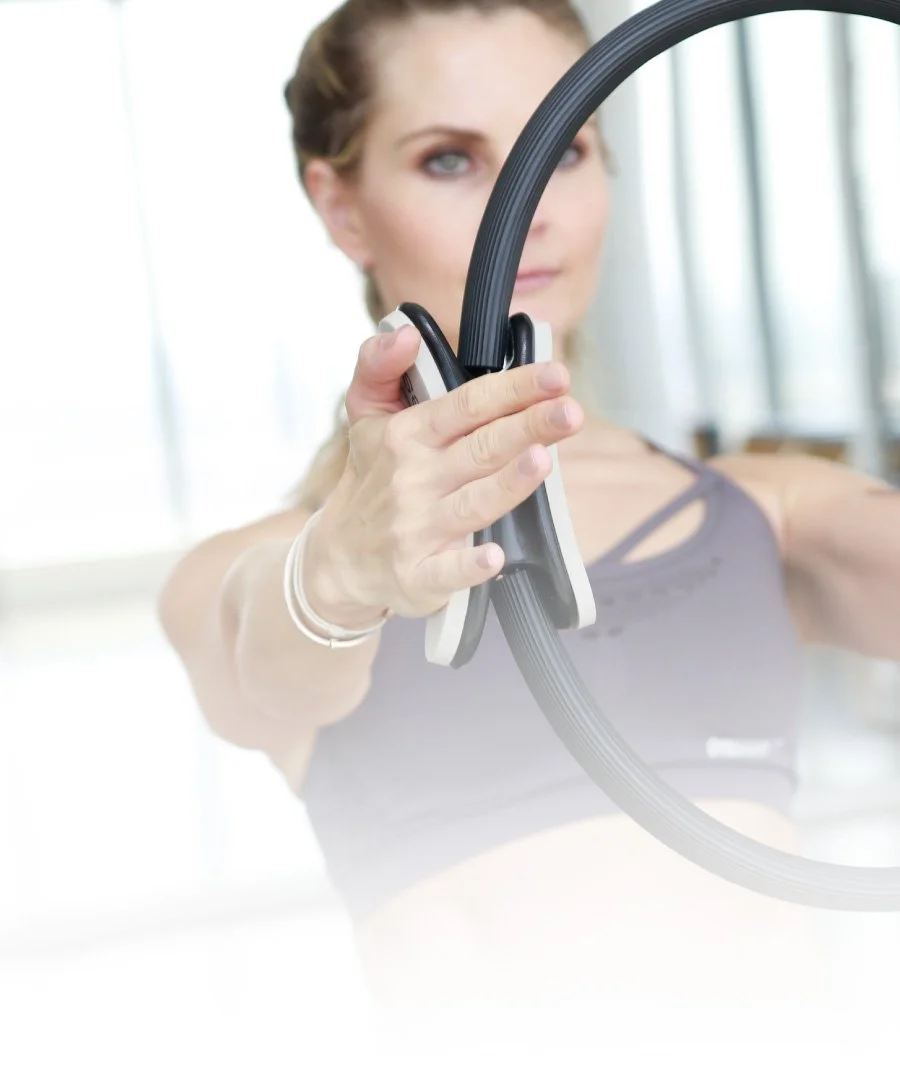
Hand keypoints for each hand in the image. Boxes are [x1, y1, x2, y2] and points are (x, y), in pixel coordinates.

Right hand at [305, 323, 582, 624]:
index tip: (556, 376)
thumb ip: (379, 365)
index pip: (468, 405)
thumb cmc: (371, 480)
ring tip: (543, 458)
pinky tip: (495, 555)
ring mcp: (416, 529)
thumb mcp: (363, 416)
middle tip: (570, 411)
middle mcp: (414, 480)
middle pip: (481, 448)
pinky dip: (470, 564)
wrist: (340, 558)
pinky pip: (448, 572)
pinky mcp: (418, 576)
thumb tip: (405, 332)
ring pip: (473, 503)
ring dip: (507, 482)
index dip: (513, 388)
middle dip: (527, 426)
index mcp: (407, 435)